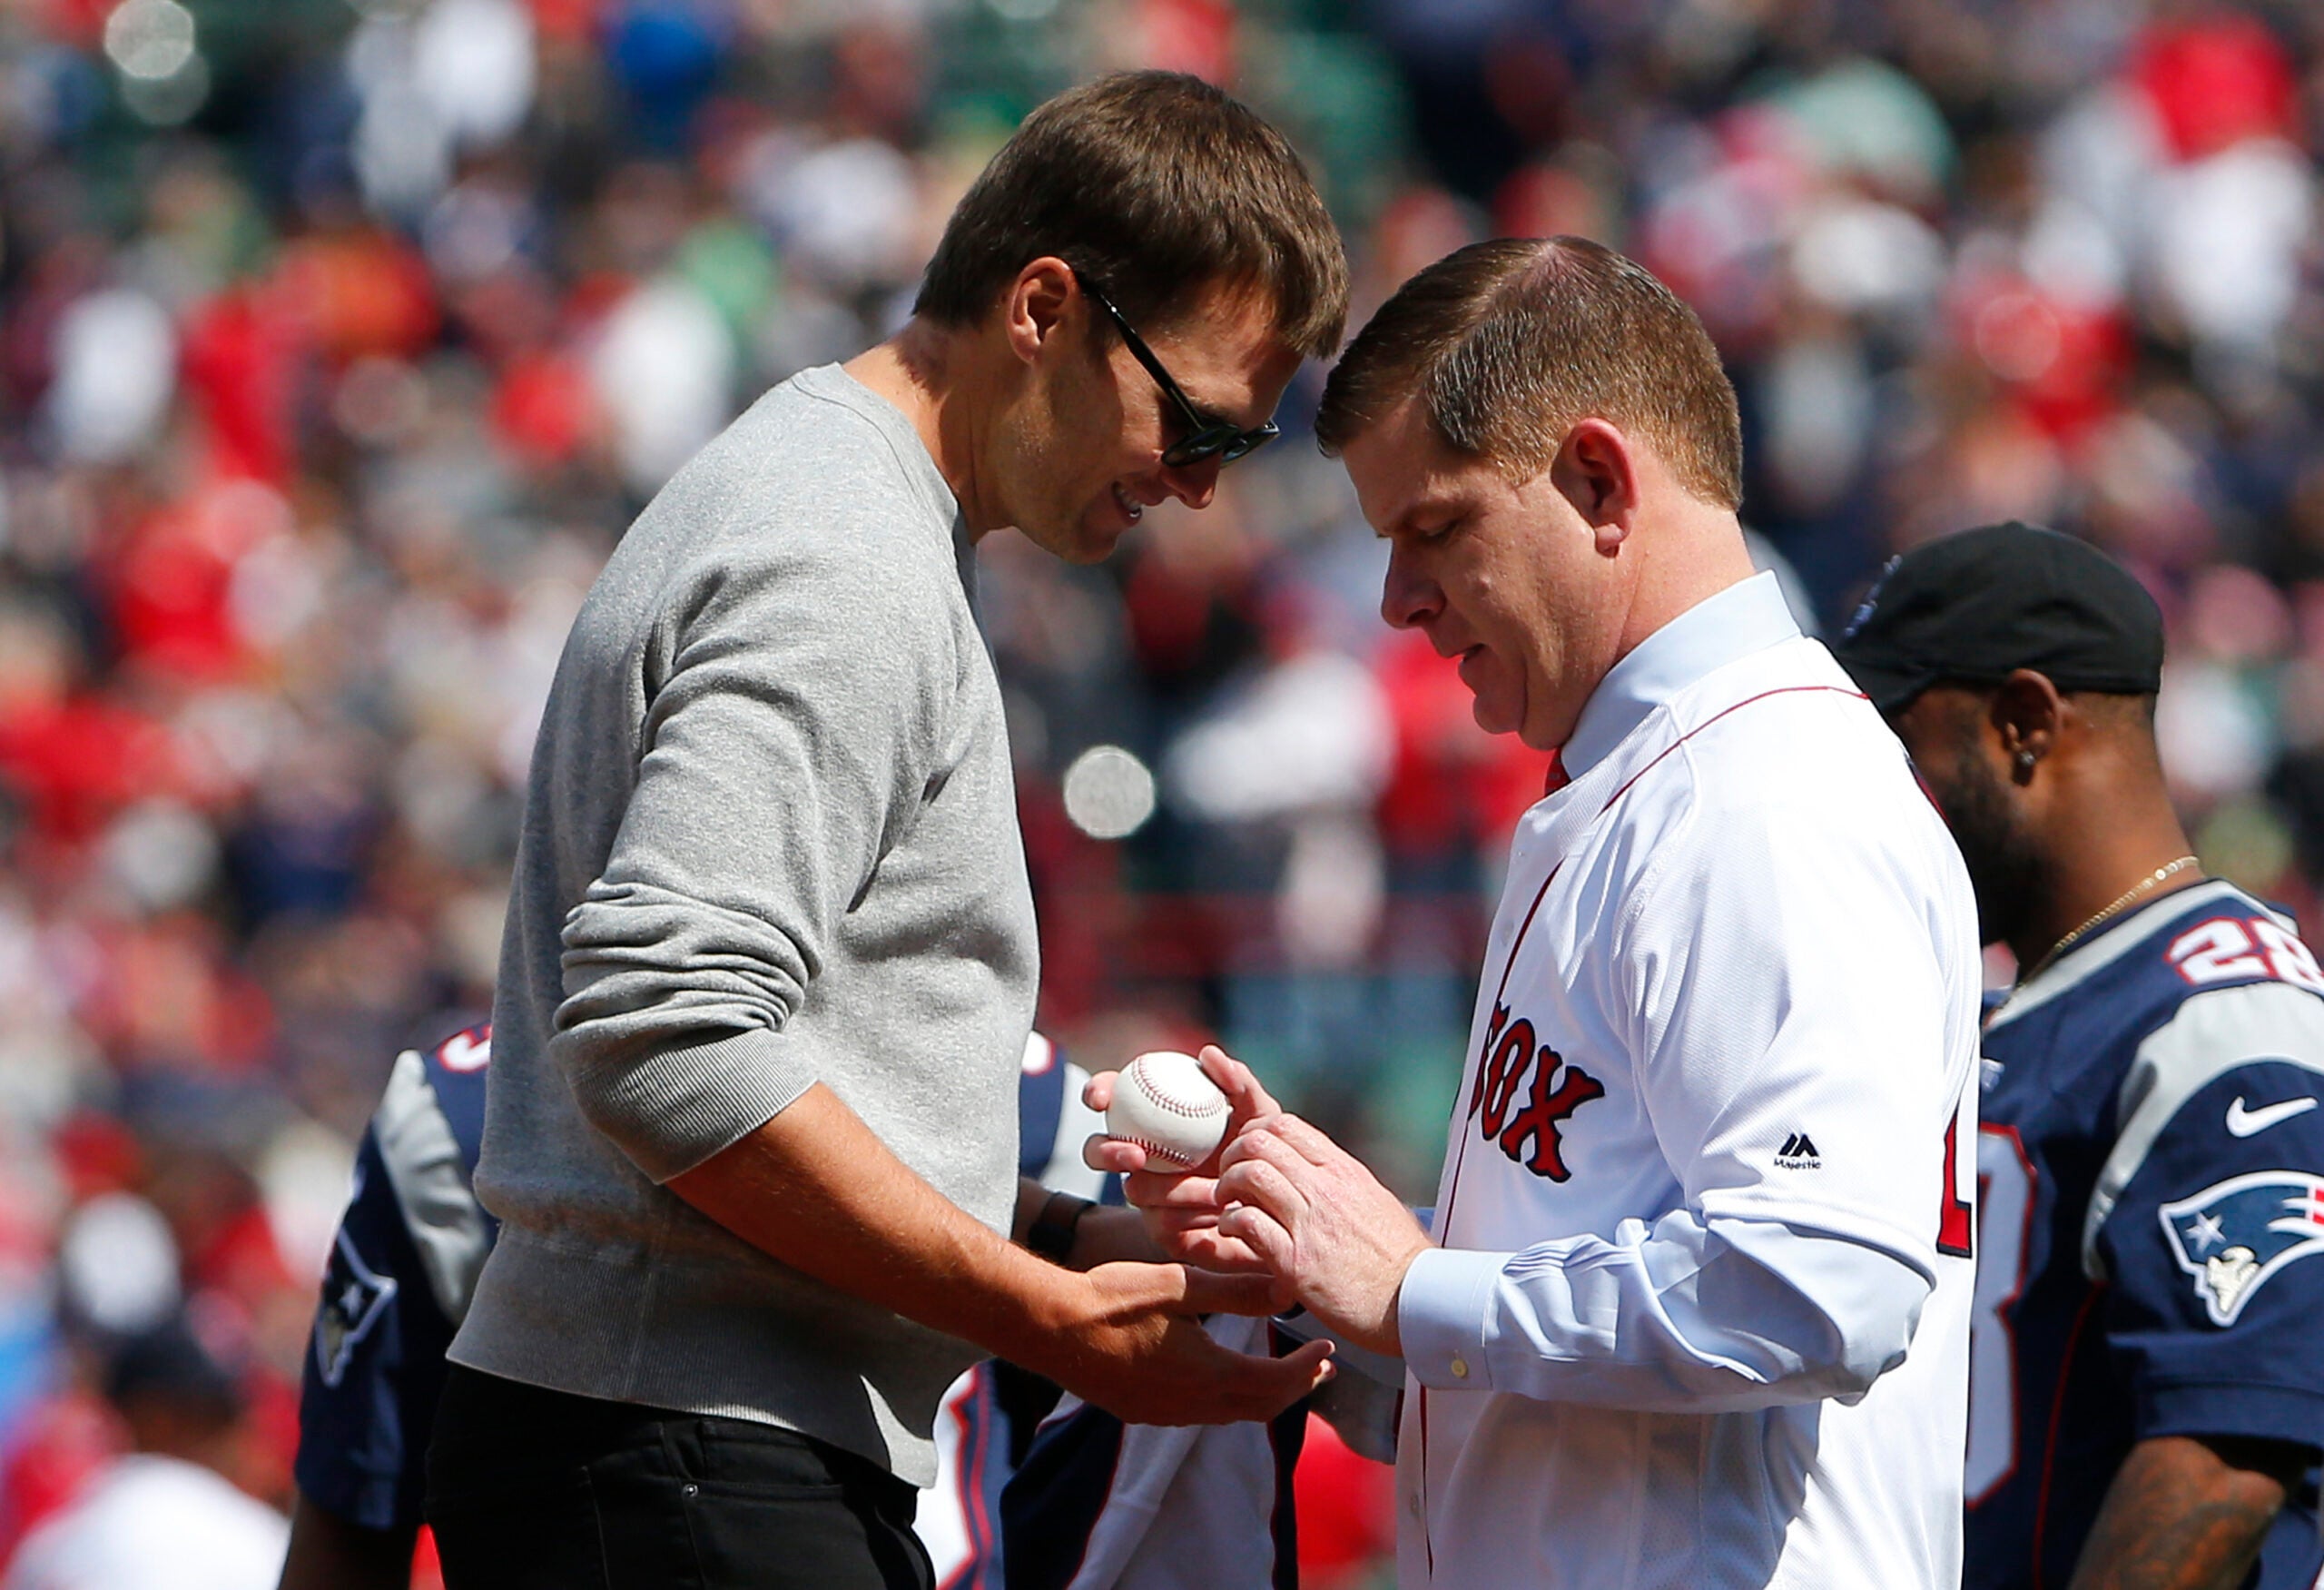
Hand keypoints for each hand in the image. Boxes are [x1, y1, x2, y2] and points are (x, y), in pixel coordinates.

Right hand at [1023, 1260, 1333, 1426]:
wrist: (1051, 1328)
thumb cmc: (1112, 1299)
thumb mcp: (1180, 1286)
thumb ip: (1236, 1291)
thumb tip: (1286, 1292)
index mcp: (1209, 1374)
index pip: (1277, 1382)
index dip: (1307, 1369)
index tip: (1329, 1351)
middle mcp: (1193, 1404)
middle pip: (1261, 1406)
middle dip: (1295, 1388)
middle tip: (1319, 1369)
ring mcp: (1165, 1413)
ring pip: (1231, 1413)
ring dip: (1262, 1394)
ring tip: (1280, 1372)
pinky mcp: (1143, 1412)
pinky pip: (1200, 1413)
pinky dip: (1228, 1398)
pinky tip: (1223, 1375)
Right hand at [1082, 1045, 1286, 1274]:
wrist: (1277, 1205)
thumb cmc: (1262, 1148)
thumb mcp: (1259, 1114)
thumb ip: (1238, 1082)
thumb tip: (1208, 1054)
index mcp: (1152, 1117)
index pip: (1112, 1097)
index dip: (1097, 1092)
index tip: (1100, 1097)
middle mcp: (1141, 1155)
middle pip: (1096, 1150)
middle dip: (1106, 1151)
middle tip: (1137, 1154)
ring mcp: (1147, 1196)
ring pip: (1133, 1190)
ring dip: (1173, 1189)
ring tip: (1214, 1190)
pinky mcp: (1161, 1231)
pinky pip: (1162, 1222)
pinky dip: (1194, 1214)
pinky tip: (1221, 1212)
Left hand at [1215, 1114, 1431, 1355]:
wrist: (1417, 1302)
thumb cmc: (1400, 1260)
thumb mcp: (1375, 1201)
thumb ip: (1341, 1182)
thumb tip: (1318, 1172)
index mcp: (1343, 1171)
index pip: (1285, 1125)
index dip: (1255, 1133)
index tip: (1248, 1154)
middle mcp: (1325, 1189)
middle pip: (1259, 1142)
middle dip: (1233, 1155)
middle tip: (1229, 1177)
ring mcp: (1309, 1224)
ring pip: (1249, 1175)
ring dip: (1227, 1186)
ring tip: (1227, 1204)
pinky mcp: (1296, 1262)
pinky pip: (1248, 1224)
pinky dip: (1229, 1223)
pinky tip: (1232, 1232)